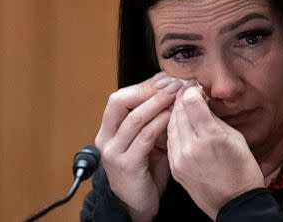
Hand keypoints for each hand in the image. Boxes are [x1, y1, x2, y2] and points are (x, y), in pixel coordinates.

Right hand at [95, 73, 183, 220]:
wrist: (138, 204)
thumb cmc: (146, 170)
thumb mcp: (148, 140)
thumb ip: (154, 120)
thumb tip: (173, 92)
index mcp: (108, 130)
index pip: (120, 98)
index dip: (143, 85)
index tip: (165, 78)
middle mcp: (106, 138)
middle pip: (120, 101)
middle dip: (148, 90)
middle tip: (172, 83)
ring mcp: (114, 152)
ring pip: (134, 117)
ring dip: (157, 102)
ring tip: (176, 93)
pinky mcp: (127, 164)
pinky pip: (144, 137)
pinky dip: (160, 122)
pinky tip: (173, 114)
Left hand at [167, 85, 264, 219]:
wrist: (236, 204)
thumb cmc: (243, 170)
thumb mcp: (235, 138)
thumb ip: (214, 119)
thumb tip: (201, 102)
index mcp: (211, 138)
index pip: (190, 102)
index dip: (192, 91)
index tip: (196, 88)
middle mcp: (192, 148)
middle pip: (178, 112)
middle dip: (182, 100)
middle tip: (187, 92)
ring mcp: (180, 159)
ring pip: (170, 125)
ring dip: (176, 114)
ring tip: (184, 107)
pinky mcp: (175, 168)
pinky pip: (170, 142)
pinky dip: (174, 130)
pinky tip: (181, 126)